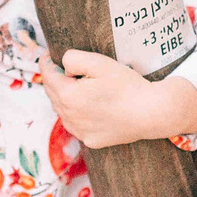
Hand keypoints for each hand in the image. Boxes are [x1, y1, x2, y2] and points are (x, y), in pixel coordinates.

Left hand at [39, 50, 196, 148]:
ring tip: (76, 86)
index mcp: (68, 95)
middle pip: (52, 94)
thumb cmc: (127, 86)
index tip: (47, 55)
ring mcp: (80, 131)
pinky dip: (76, 114)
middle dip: (54, 79)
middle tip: (62, 68)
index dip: (46, 63)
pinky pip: (76, 125)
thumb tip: (63, 66)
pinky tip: (88, 106)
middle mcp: (69, 116)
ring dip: (63, 98)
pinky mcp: (91, 140)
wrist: (151, 113)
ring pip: (62, 111)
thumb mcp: (99, 62)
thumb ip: (73, 59)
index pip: (48, 75)